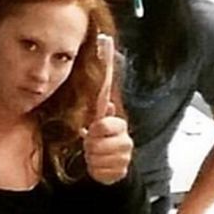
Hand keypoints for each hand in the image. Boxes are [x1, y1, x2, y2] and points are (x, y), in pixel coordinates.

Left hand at [82, 35, 131, 185]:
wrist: (109, 173)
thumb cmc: (98, 150)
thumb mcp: (93, 133)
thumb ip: (97, 118)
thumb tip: (106, 104)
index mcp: (113, 120)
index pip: (108, 90)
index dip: (106, 65)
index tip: (104, 40)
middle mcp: (121, 131)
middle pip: (100, 130)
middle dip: (90, 142)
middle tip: (91, 145)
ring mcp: (123, 149)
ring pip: (97, 150)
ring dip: (92, 157)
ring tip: (95, 156)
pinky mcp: (122, 166)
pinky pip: (101, 167)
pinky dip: (96, 169)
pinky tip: (100, 167)